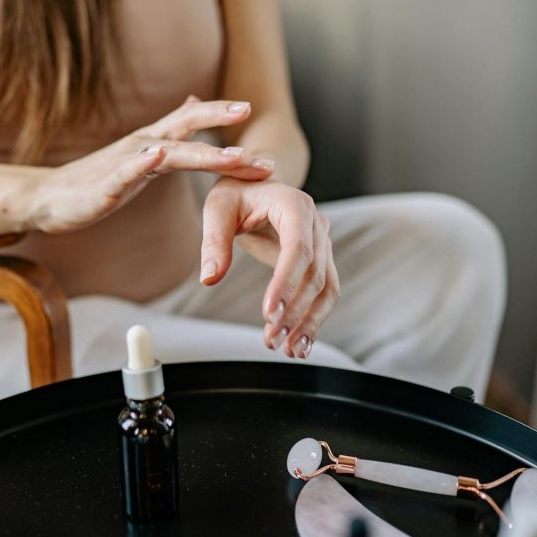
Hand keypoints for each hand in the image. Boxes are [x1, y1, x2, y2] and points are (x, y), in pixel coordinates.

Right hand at [29, 97, 273, 233]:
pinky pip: (126, 172)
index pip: (191, 120)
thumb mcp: (141, 153)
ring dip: (201, 152)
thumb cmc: (97, 179)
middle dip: (217, 119)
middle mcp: (141, 145)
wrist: (48, 199)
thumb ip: (171, 131)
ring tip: (231, 154)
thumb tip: (195, 102)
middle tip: (248, 110)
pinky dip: (142, 162)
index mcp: (152, 142)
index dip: (219, 111)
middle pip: (184, 127)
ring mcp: (122, 164)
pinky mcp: (105, 186)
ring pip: (166, 153)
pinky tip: (157, 155)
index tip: (251, 107)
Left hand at [200, 178, 339, 357]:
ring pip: (326, 288)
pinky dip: (314, 319)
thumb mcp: (217, 209)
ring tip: (288, 349)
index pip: (298, 248)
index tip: (268, 313)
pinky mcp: (320, 261)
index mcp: (294, 205)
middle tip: (271, 339)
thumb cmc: (235, 193)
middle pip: (315, 274)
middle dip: (294, 311)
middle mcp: (316, 224)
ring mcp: (322, 243)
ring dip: (309, 322)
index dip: (286, 282)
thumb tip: (210, 278)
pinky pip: (324, 292)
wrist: (254, 187)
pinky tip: (299, 344)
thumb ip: (214, 242)